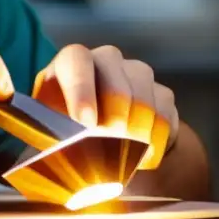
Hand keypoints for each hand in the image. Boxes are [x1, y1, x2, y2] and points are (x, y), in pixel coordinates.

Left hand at [32, 44, 177, 169]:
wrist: (96, 151)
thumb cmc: (64, 141)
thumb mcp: (53, 141)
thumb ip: (57, 143)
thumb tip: (70, 156)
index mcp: (67, 68)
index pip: (75, 60)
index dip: (81, 87)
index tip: (86, 122)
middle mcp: (101, 62)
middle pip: (112, 63)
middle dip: (114, 106)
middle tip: (113, 140)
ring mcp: (132, 73)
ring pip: (142, 81)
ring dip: (137, 121)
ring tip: (128, 155)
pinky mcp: (159, 92)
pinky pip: (165, 104)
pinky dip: (158, 134)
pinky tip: (145, 159)